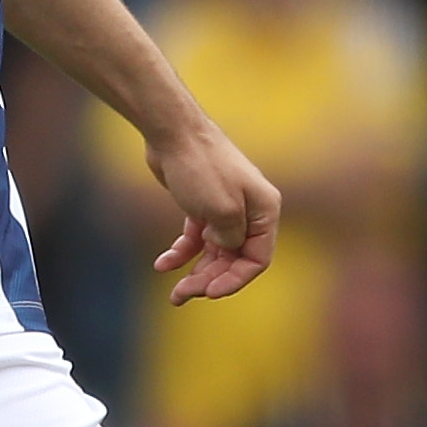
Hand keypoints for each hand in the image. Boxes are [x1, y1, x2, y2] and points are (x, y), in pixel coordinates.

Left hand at [144, 118, 278, 304]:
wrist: (173, 131)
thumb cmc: (201, 166)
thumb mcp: (221, 210)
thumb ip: (230, 239)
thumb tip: (226, 250)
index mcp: (264, 211)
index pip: (258, 259)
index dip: (235, 280)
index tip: (210, 293)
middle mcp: (248, 211)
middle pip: (234, 259)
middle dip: (209, 280)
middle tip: (182, 294)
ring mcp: (224, 208)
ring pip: (213, 252)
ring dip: (195, 273)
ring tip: (174, 292)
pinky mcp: (201, 204)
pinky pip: (195, 238)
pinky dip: (181, 253)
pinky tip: (163, 264)